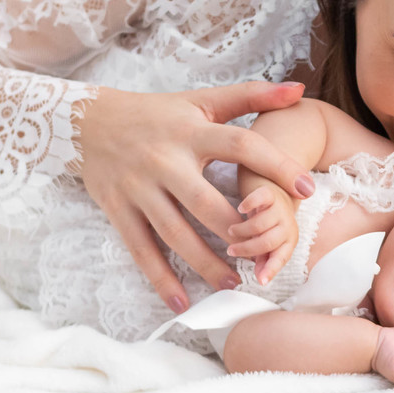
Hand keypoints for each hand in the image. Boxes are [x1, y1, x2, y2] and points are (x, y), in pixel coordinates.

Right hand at [75, 81, 313, 312]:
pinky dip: (161, 280)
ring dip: (206, 264)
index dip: (276, 166)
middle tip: (268, 256)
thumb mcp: (201, 99)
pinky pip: (141, 250)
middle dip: (239, 231)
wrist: (86, 122)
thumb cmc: (156, 113)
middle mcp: (165, 160)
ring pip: (176, 234)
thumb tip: (300, 89)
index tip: (307, 190)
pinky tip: (182, 303)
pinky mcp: (118, 210)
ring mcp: (139, 188)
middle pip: (207, 202)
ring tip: (235, 284)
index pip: (241, 145)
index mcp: (192, 131)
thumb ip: (251, 95)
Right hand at [227, 183, 299, 284]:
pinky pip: (260, 199)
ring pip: (260, 225)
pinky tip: (240, 208)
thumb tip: (260, 279)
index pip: (281, 258)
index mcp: (289, 241)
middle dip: (246, 249)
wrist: (276, 190)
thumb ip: (264, 258)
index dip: (271, 269)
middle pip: (268, 242)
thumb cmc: (269, 221)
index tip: (260, 281)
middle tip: (231, 250)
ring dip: (242, 230)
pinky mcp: (270, 193)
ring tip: (232, 231)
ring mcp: (280, 208)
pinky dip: (248, 204)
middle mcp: (288, 225)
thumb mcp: (268, 240)